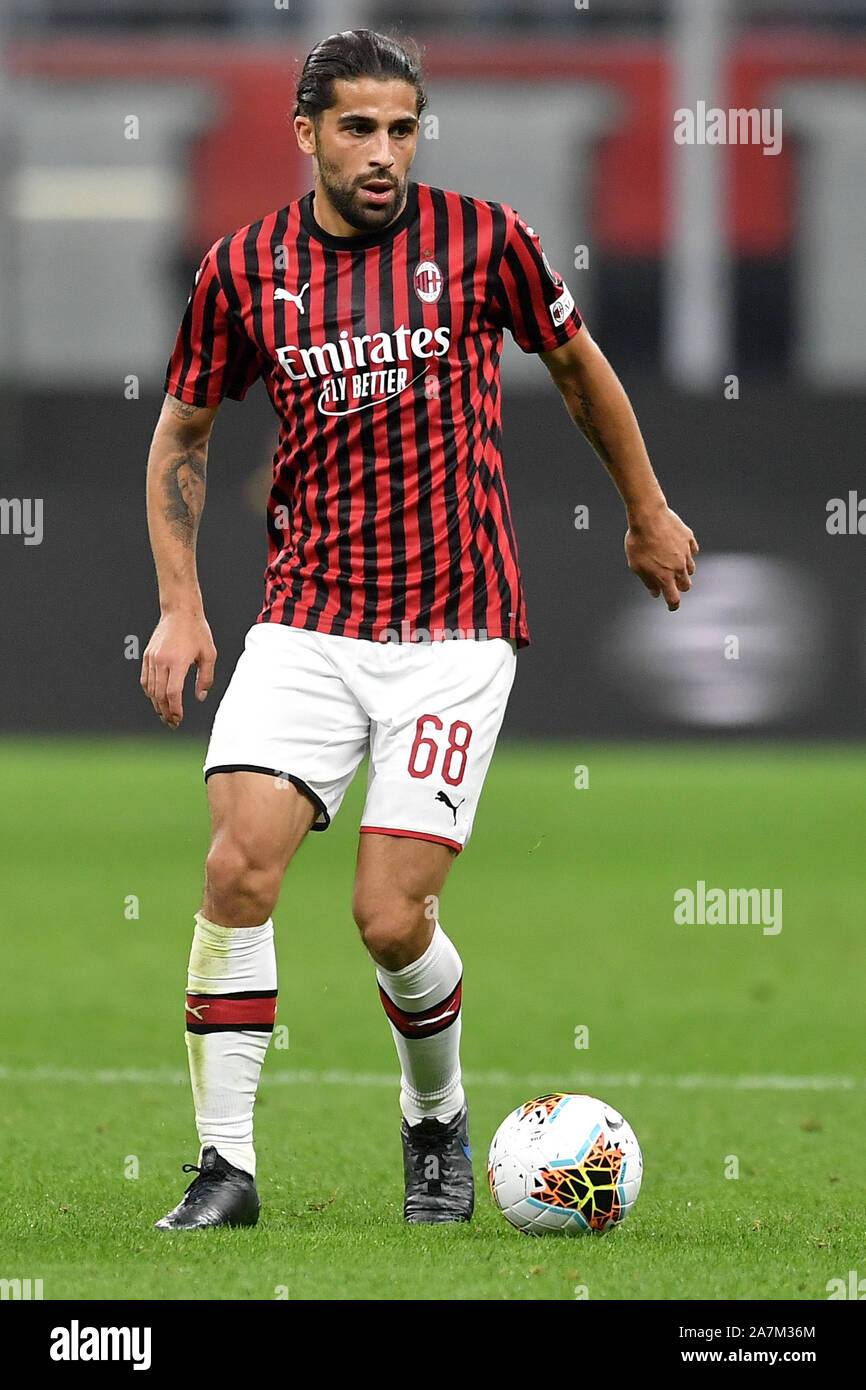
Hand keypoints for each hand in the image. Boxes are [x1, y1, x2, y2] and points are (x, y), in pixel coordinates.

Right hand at [141, 612, 216, 727]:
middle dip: (166, 712)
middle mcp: (162, 661)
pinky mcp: (147, 656)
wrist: (180, 611)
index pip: (173, 693)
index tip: (179, 719)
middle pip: (160, 695)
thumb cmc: (197, 632)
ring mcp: (152, 658)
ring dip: (157, 704)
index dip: (175, 709)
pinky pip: (145, 679)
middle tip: (173, 723)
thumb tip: (200, 697)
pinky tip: (157, 699)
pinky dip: (150, 692)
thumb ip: (206, 678)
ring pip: (150, 689)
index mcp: (178, 661)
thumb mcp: (209, 654)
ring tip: (165, 714)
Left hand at [624, 505, 697, 610]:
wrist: (648, 516)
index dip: (673, 605)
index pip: (674, 598)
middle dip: (680, 587)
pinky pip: (693, 551)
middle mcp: (679, 567)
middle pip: (686, 585)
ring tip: (674, 565)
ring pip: (691, 569)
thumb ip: (648, 581)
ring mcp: (686, 552)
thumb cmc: (639, 541)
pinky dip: (688, 553)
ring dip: (684, 571)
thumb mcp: (636, 565)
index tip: (671, 606)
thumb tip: (655, 592)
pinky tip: (679, 549)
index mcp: (665, 577)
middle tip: (671, 583)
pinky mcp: (689, 539)